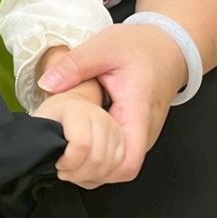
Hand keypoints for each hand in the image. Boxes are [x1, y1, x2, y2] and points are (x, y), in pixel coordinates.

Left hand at [38, 24, 188, 182]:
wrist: (168, 47)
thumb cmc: (142, 47)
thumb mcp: (104, 47)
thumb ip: (75, 65)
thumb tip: (47, 83)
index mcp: (137, 112)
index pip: (127, 162)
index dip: (100, 169)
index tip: (73, 157)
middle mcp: (144, 131)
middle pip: (119, 170)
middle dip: (89, 169)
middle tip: (61, 155)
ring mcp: (143, 135)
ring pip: (118, 167)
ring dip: (93, 164)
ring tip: (67, 150)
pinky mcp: (137, 134)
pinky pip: (119, 155)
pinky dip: (99, 155)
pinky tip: (80, 142)